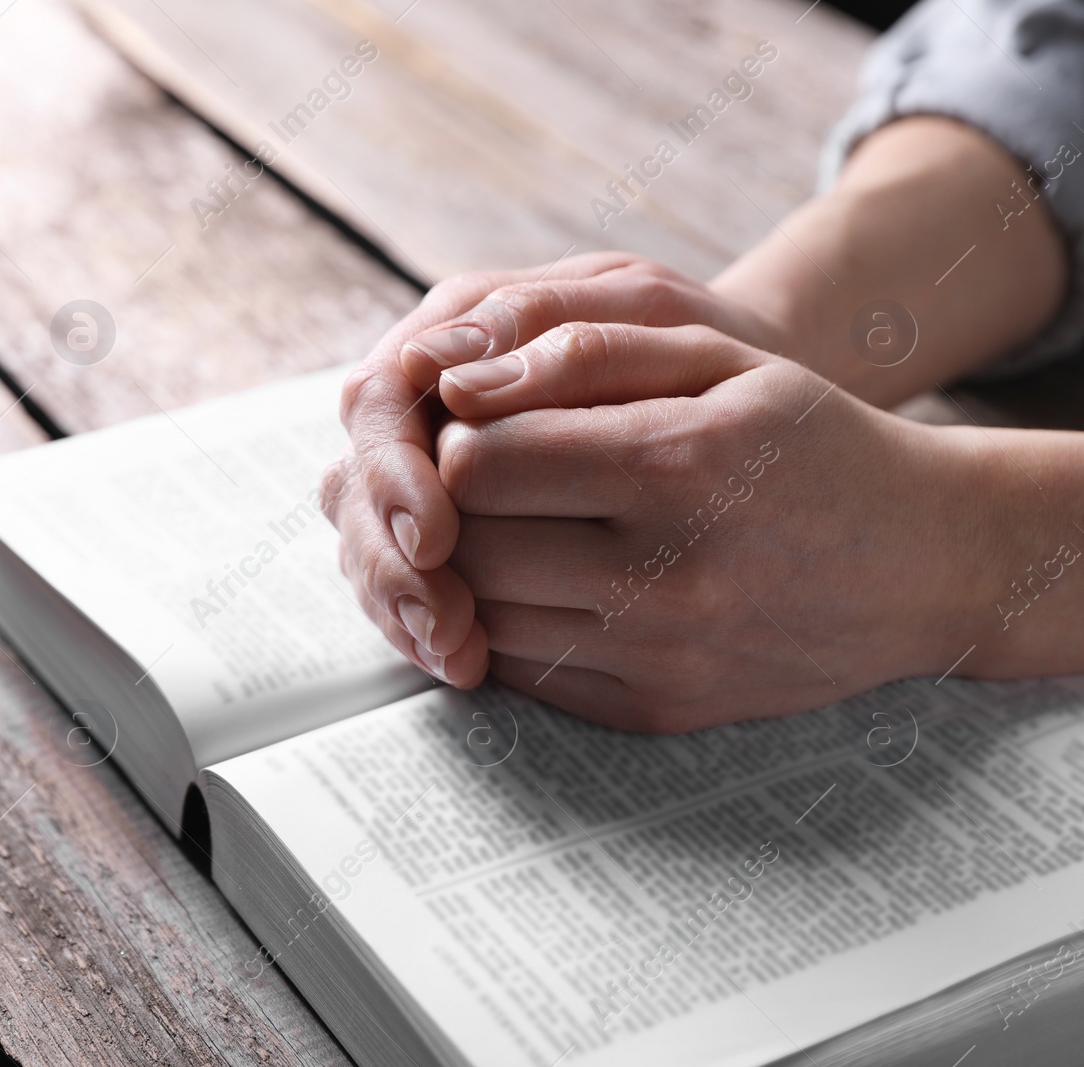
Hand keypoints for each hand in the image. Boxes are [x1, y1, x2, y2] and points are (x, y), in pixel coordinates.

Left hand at [433, 320, 997, 729]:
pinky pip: (522, 672)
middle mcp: (663, 577)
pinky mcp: (653, 710)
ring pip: (481, 615)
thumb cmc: (806, 443)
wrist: (920, 563)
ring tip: (520, 524)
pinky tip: (555, 581)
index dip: (457, 436)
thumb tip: (455, 386)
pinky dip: (512, 624)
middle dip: (448, 506)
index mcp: (677, 465)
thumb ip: (582, 352)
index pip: (478, 463)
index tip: (481, 423)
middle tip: (485, 477)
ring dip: (474, 567)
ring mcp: (658, 657)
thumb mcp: (719, 358)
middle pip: (465, 547)